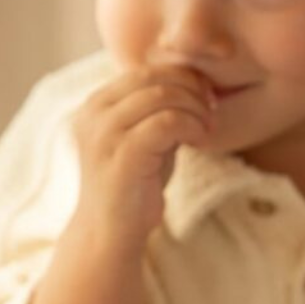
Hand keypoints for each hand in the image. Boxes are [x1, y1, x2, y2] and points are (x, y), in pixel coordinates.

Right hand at [71, 65, 215, 247]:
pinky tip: (198, 141)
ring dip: (194, 108)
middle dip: (191, 89)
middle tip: (211, 111)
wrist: (110, 233)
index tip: (205, 97)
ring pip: (162, 96)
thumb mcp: (144, 138)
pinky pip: (166, 123)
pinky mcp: (123, 156)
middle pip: (153, 77)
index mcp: (96, 104)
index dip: (181, 76)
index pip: (144, 70)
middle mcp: (94, 113)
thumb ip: (157, 110)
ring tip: (206, 128)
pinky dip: (191, 126)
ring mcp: (104, 134)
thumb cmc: (132, 186)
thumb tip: (194, 81)